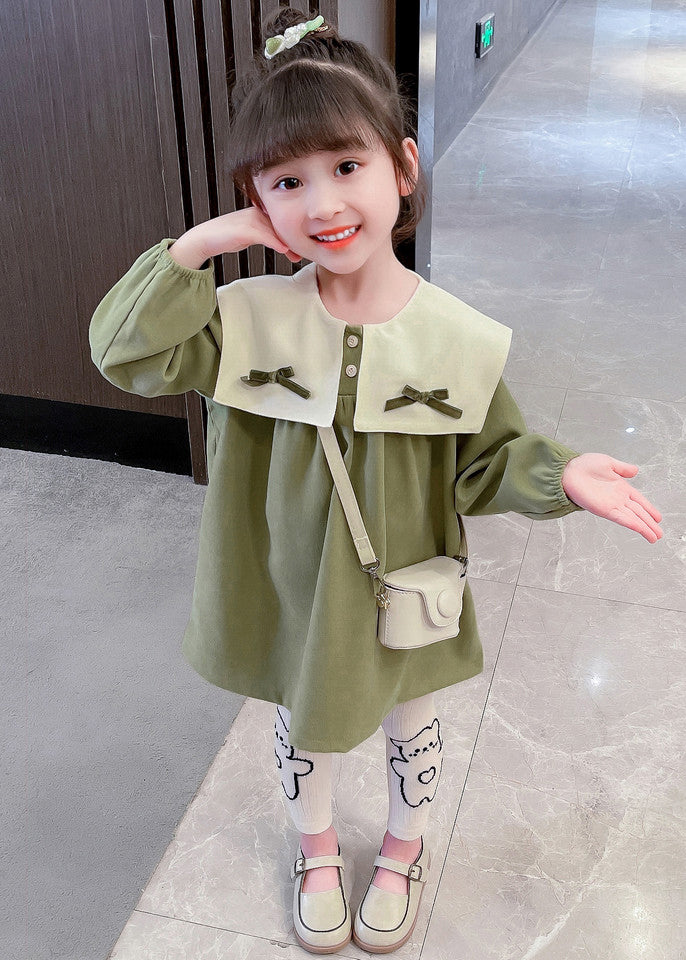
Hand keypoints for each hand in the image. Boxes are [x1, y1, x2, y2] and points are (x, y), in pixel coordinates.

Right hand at [187, 206, 301, 263]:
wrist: (206, 238)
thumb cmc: (228, 236)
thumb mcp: (252, 236)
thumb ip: (268, 238)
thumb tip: (284, 247)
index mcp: (260, 212)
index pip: (282, 222)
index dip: (294, 235)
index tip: (303, 247)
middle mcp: (257, 213)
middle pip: (281, 227)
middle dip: (294, 241)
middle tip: (304, 254)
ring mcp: (251, 220)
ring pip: (275, 232)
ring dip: (288, 245)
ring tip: (296, 256)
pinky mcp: (245, 229)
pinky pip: (264, 236)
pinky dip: (275, 243)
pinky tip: (284, 250)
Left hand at [561, 454, 662, 542]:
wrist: (568, 470)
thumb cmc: (584, 465)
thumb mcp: (608, 463)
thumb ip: (623, 468)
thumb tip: (635, 471)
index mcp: (621, 487)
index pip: (640, 500)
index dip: (649, 509)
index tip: (658, 518)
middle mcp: (618, 498)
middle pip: (638, 512)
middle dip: (650, 523)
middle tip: (659, 534)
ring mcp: (612, 505)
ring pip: (633, 518)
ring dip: (644, 527)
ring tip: (654, 537)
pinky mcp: (604, 510)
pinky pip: (621, 518)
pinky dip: (632, 523)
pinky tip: (640, 529)